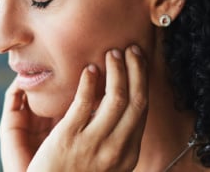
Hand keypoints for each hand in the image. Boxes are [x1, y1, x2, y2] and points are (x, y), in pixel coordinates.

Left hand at [0, 45, 148, 171]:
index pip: (142, 111)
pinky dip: (90, 83)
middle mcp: (116, 149)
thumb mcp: (108, 168)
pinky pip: (84, 104)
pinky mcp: (67, 140)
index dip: (143, 83)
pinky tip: (89, 70)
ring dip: (118, 71)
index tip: (140, 65)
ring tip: (113, 53)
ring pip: (116, 98)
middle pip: (136, 101)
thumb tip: (125, 117)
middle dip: (137, 71)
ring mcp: (93, 144)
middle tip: (132, 49)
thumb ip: (117, 144)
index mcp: (128, 156)